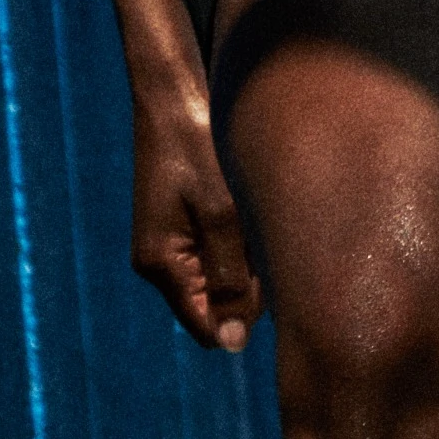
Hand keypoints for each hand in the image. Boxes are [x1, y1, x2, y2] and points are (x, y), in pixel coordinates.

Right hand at [131, 64, 258, 354]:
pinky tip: (252, 209)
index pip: (208, 326)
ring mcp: (171, 242)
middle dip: (249, 285)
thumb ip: (230, 279)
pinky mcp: (184, 223)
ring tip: (258, 216)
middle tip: (268, 237)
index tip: (278, 285)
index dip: (245, 318)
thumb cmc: (198, 146)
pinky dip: (242, 240)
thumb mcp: (223, 213)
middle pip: (219, 304)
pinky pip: (220, 251)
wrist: (174, 94)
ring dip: (249, 259)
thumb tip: (231, 344)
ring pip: (224, 277)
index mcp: (161, 265)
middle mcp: (161, 261)